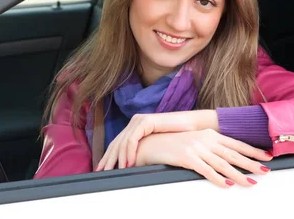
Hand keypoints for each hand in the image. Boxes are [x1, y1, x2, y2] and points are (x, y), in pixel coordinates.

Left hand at [97, 110, 218, 170]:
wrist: (192, 127)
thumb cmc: (177, 137)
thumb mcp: (156, 144)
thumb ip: (144, 149)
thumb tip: (134, 164)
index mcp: (135, 127)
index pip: (117, 143)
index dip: (108, 156)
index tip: (102, 169)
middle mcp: (135, 122)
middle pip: (116, 142)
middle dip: (108, 158)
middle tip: (101, 172)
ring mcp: (139, 120)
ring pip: (122, 141)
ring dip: (118, 157)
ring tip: (117, 170)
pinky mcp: (146, 121)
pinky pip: (133, 139)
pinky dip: (129, 151)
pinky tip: (128, 162)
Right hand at [135, 129, 272, 187]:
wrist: (152, 143)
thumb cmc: (175, 144)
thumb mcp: (196, 141)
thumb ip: (211, 147)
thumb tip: (227, 157)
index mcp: (210, 134)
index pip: (236, 143)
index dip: (252, 150)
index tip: (266, 156)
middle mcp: (206, 139)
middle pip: (233, 154)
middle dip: (251, 163)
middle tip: (265, 171)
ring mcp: (197, 148)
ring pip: (223, 164)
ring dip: (238, 174)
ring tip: (251, 182)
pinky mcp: (187, 157)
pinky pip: (206, 170)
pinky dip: (218, 178)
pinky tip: (227, 184)